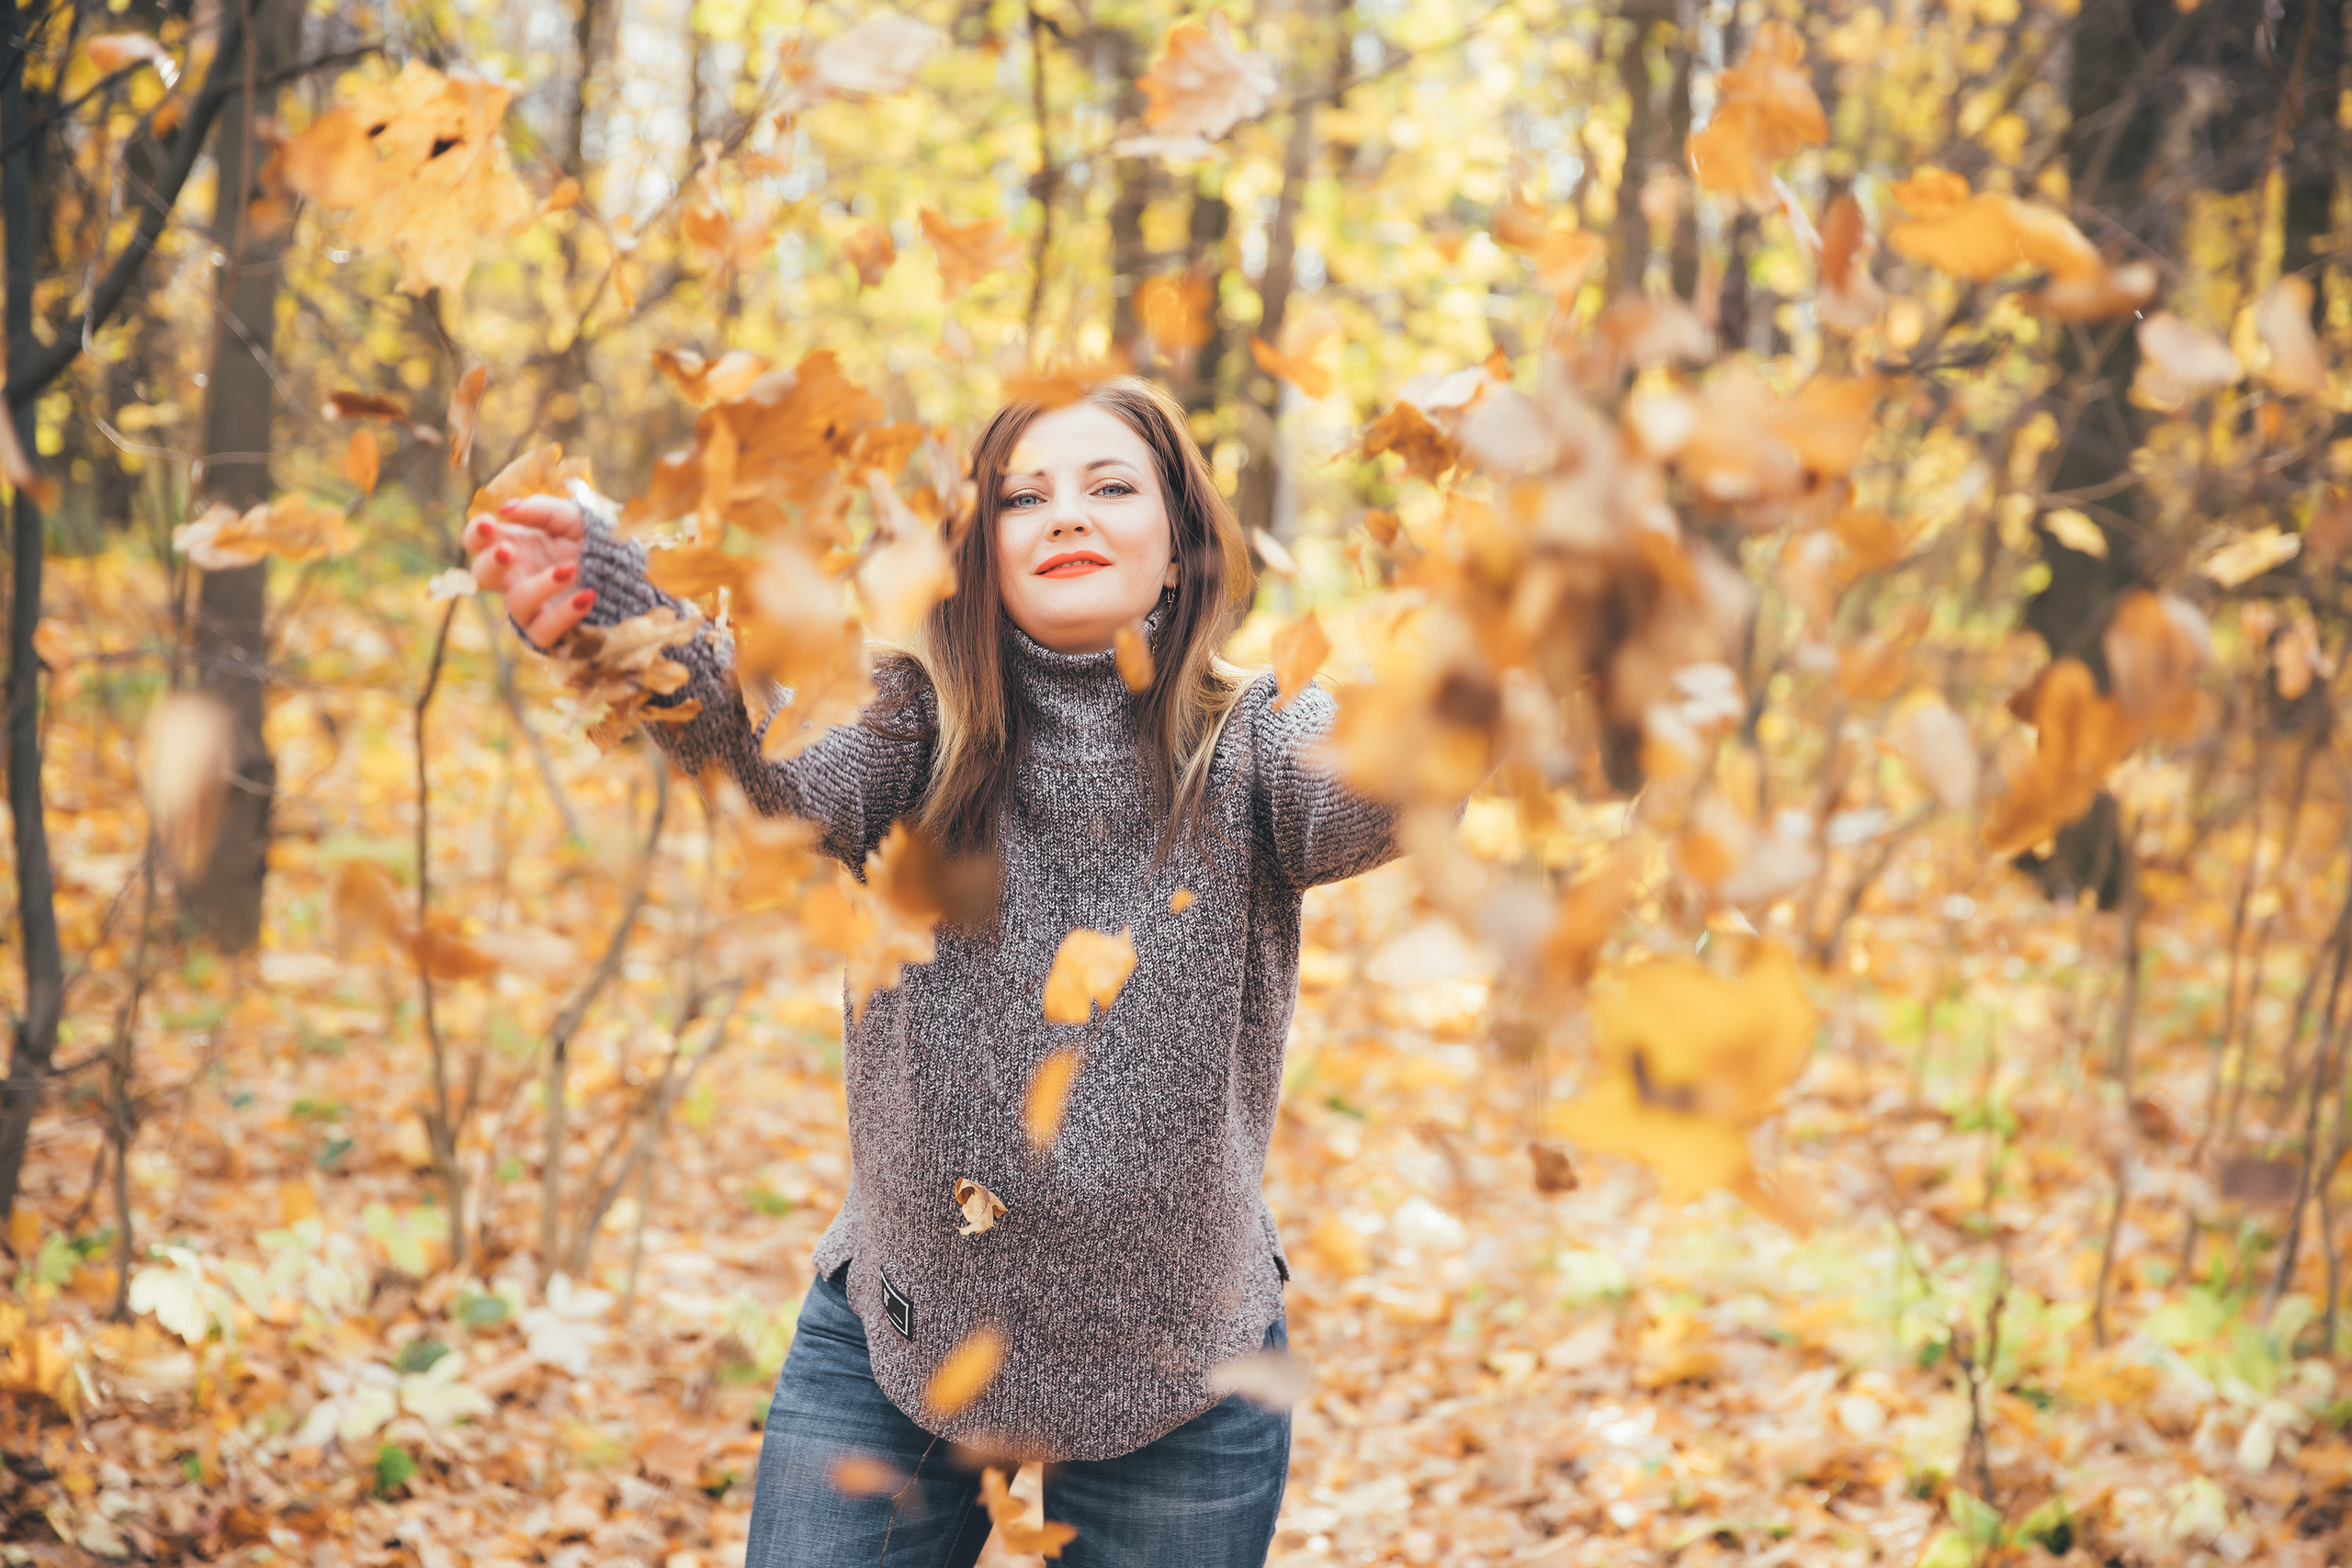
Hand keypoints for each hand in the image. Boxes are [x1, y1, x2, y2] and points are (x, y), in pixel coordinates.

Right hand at [465, 495, 593, 647]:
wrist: (625, 572)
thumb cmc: (589, 542)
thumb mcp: (570, 518)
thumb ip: (540, 509)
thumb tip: (506, 509)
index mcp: (513, 546)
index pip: (477, 542)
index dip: (476, 533)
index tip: (490, 523)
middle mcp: (515, 578)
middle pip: (482, 576)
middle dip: (491, 563)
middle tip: (509, 551)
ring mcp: (531, 606)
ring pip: (518, 604)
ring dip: (541, 586)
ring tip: (571, 568)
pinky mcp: (550, 631)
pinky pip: (544, 631)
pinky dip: (564, 615)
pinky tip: (587, 595)